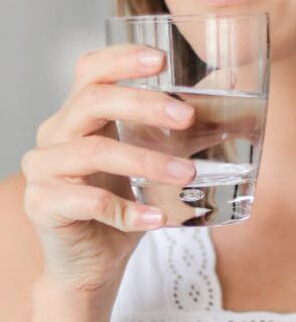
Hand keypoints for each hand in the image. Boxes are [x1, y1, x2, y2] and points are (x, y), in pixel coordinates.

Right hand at [21, 45, 200, 291]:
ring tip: (188, 174)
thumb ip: (177, 134)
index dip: (122, 59)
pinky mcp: (42, 205)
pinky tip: (158, 218)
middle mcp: (55, 135)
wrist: (91, 262)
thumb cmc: (122, 206)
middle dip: (144, 104)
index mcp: (79, 117)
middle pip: (93, 101)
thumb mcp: (149, 162)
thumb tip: (227, 103)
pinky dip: (128, 211)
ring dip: (147, 161)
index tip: (162, 58)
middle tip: (187, 117)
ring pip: (94, 151)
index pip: (90, 71)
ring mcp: (43, 169)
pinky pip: (88, 202)